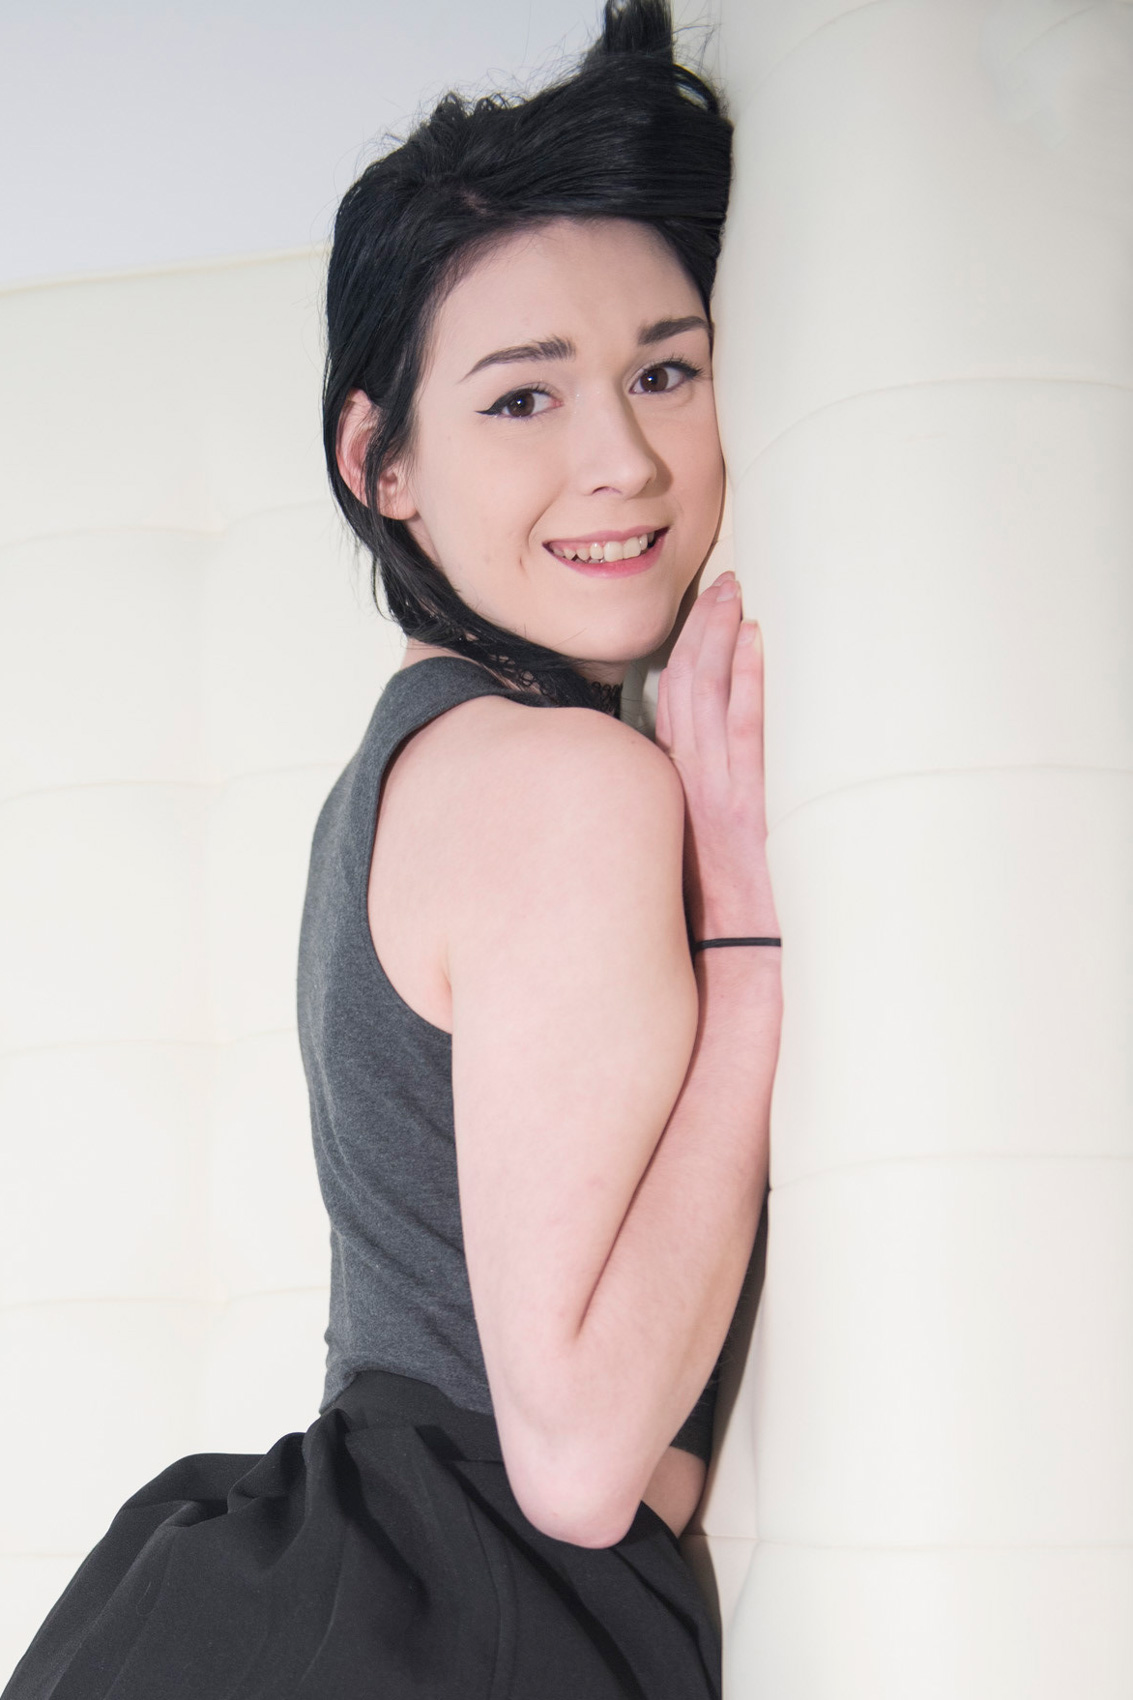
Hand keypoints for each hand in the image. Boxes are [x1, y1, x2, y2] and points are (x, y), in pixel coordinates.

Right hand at [655, 571, 778, 942]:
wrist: (722, 975)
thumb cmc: (705, 931)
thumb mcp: (686, 863)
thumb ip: (685, 820)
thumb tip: (687, 792)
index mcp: (667, 797)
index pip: (668, 711)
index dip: (681, 659)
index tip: (695, 619)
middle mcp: (683, 789)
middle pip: (683, 691)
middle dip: (700, 631)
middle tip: (717, 584)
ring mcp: (712, 797)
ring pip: (706, 699)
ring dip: (719, 639)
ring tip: (732, 591)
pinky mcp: (743, 812)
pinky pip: (743, 733)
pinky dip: (746, 682)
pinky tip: (753, 642)